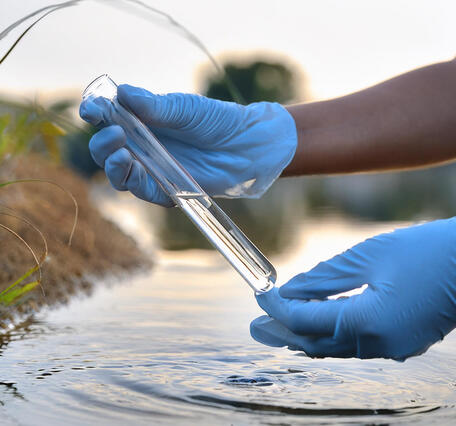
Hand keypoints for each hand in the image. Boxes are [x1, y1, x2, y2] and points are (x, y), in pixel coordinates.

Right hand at [80, 85, 296, 204]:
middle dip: (102, 142)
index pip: (109, 118)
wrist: (245, 146)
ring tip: (121, 151)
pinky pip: (139, 188)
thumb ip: (154, 106)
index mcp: (142, 121)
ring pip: (118, 172)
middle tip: (114, 132)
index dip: (95, 114)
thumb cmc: (216, 121)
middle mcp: (142, 146)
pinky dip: (130, 179)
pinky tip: (131, 167)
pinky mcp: (164, 188)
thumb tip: (121, 93)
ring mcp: (152, 168)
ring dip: (111, 162)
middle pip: (107, 149)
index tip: (90, 110)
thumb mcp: (185, 109)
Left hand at [250, 218, 455, 360]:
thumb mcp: (366, 257)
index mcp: (367, 322)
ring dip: (304, 335)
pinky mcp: (398, 343)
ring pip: (333, 347)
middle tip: (256, 325)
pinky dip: (328, 333)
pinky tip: (315, 322)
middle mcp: (377, 344)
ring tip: (277, 324)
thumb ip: (322, 279)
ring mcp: (390, 348)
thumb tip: (288, 291)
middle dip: (283, 332)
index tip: (260, 295)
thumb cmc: (423, 252)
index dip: (278, 309)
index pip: (305, 320)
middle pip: (315, 343)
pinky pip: (352, 344)